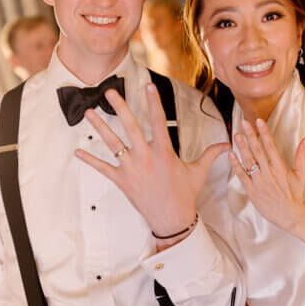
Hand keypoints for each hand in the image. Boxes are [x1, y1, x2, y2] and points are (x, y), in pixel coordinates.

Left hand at [75, 84, 228, 238]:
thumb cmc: (185, 194)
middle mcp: (146, 158)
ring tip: (89, 113)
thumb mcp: (199, 172)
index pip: (159, 122)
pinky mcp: (122, 181)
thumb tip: (227, 144)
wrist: (171, 219)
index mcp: (164, 153)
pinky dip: (90, 160)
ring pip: (113, 144)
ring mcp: (132, 169)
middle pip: (131, 128)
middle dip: (120, 108)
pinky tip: (77, 152)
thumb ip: (211, 154)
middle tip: (110, 92)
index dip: (154, 103)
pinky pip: (103, 168)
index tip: (148, 86)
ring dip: (100, 128)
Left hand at [231, 118, 304, 233]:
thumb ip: (302, 156)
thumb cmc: (296, 195)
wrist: (291, 216)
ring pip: (248, 161)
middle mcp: (268, 173)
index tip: (259, 121)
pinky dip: (235, 165)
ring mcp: (259, 182)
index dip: (264, 132)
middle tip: (243, 123)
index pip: (270, 146)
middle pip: (257, 150)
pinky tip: (231, 154)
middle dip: (250, 135)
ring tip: (236, 135)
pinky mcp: (252, 191)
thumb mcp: (302, 175)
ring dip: (241, 147)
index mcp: (280, 168)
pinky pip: (241, 176)